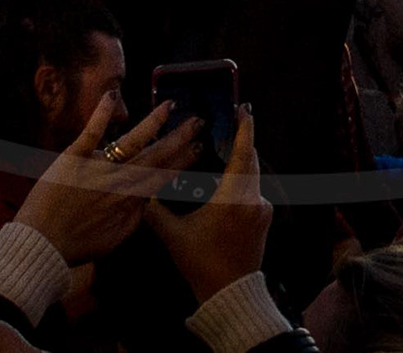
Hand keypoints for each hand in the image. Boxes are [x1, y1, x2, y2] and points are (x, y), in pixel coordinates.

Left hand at [14, 95, 198, 264]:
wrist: (42, 243)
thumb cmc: (77, 244)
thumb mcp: (115, 237)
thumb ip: (135, 216)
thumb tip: (149, 196)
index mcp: (129, 201)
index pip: (162, 176)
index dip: (182, 160)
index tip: (198, 146)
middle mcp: (118, 182)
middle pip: (155, 156)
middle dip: (178, 138)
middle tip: (197, 121)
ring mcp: (97, 167)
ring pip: (131, 141)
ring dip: (152, 122)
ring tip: (169, 106)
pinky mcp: (74, 157)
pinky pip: (91, 131)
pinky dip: (102, 112)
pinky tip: (112, 95)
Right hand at [145, 110, 270, 305]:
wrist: (230, 295)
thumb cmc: (201, 264)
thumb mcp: (174, 234)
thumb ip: (155, 208)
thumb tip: (138, 187)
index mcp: (234, 198)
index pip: (242, 153)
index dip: (244, 128)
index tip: (244, 107)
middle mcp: (253, 199)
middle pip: (250, 159)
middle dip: (241, 140)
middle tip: (230, 120)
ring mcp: (262, 210)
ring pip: (253, 175)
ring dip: (241, 160)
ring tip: (224, 147)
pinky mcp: (263, 219)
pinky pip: (253, 189)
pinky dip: (242, 179)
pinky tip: (227, 179)